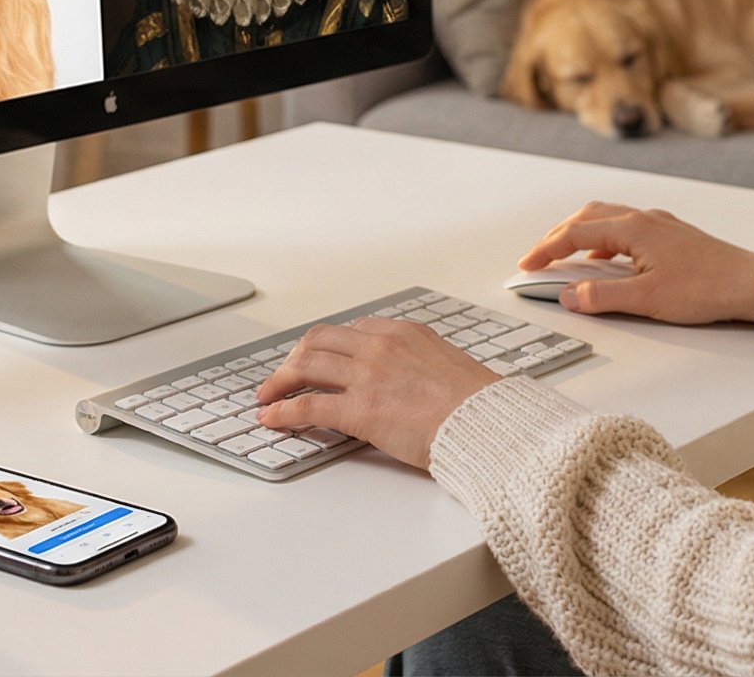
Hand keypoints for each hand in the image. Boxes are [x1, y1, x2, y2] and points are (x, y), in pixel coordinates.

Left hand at [252, 318, 498, 470]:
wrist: (488, 423)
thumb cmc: (477, 404)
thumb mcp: (447, 365)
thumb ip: (418, 363)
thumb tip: (406, 379)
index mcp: (403, 333)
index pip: (351, 330)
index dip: (326, 346)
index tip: (317, 358)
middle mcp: (380, 346)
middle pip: (318, 341)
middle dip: (294, 359)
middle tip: (281, 376)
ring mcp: (367, 375)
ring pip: (305, 366)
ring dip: (279, 381)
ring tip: (266, 396)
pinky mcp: (360, 410)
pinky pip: (307, 406)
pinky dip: (283, 411)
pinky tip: (271, 418)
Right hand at [518, 201, 753, 323]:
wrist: (750, 284)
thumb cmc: (706, 289)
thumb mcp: (647, 298)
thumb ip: (602, 296)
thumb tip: (569, 294)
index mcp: (634, 228)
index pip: (576, 233)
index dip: (547, 250)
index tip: (527, 266)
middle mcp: (644, 219)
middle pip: (587, 216)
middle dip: (557, 235)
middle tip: (538, 258)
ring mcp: (659, 225)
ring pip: (607, 219)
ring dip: (580, 234)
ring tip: (565, 257)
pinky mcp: (670, 235)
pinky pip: (625, 228)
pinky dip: (603, 240)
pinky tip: (605, 261)